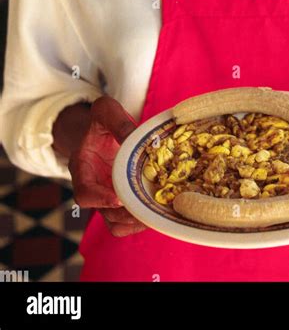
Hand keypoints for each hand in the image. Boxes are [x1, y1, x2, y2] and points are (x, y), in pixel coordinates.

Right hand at [69, 96, 147, 236]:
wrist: (104, 130)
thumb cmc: (102, 120)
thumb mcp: (106, 111)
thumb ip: (116, 120)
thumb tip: (133, 137)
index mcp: (83, 168)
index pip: (84, 193)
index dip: (100, 199)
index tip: (118, 199)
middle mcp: (93, 187)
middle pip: (104, 214)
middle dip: (125, 215)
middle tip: (147, 208)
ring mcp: (107, 197)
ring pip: (116, 224)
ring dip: (135, 223)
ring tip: (156, 212)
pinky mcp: (122, 201)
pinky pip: (128, 222)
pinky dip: (141, 221)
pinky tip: (159, 209)